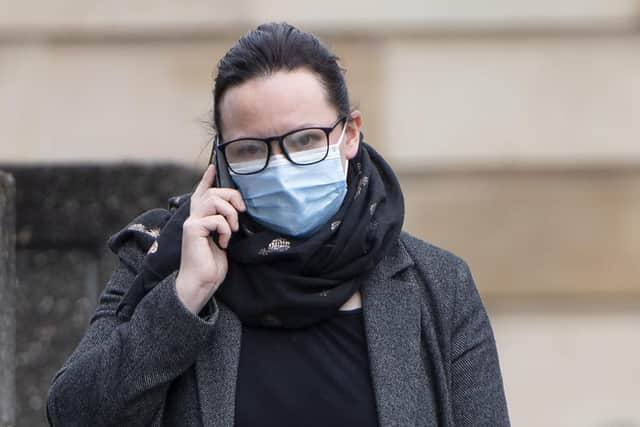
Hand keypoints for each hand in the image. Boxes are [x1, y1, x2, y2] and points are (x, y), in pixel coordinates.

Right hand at [175, 164, 245, 313]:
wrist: (201, 283)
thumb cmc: (212, 265)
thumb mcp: (222, 239)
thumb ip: (224, 224)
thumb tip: (238, 211)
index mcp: (200, 219)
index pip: (201, 193)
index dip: (207, 179)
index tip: (214, 166)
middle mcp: (193, 217)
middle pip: (213, 192)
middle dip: (232, 197)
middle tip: (242, 211)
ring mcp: (192, 222)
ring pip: (214, 200)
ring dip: (230, 213)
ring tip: (233, 229)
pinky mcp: (193, 230)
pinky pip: (215, 219)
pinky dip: (225, 229)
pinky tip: (224, 243)